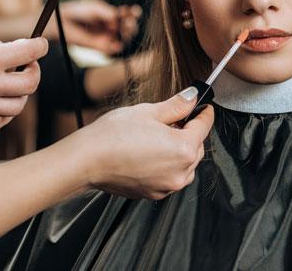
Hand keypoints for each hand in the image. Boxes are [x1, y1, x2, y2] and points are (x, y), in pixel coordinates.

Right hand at [0, 28, 46, 132]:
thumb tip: (9, 51)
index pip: (29, 53)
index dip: (40, 47)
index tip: (40, 45)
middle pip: (30, 84)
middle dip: (34, 70)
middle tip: (28, 64)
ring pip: (17, 107)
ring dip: (21, 94)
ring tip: (13, 83)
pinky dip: (4, 115)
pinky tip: (1, 103)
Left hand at [45, 0, 141, 54]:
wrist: (64, 21)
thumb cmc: (79, 11)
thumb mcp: (95, 8)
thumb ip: (107, 12)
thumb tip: (118, 17)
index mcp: (113, 15)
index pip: (128, 15)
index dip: (133, 13)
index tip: (135, 10)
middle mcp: (113, 26)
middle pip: (129, 27)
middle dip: (132, 24)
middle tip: (129, 21)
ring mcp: (108, 37)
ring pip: (124, 39)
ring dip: (127, 35)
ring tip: (125, 29)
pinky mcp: (101, 47)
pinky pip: (113, 49)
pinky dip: (117, 47)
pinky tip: (116, 43)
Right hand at [76, 88, 213, 198]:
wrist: (87, 160)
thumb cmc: (113, 136)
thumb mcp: (149, 112)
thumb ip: (176, 106)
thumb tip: (192, 98)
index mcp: (183, 149)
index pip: (204, 127)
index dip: (204, 112)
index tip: (204, 106)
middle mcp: (180, 172)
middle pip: (197, 147)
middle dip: (190, 131)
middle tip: (174, 119)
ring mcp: (167, 186)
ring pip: (186, 165)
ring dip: (180, 150)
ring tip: (159, 136)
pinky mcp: (154, 193)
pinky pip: (171, 176)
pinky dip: (167, 164)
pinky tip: (150, 152)